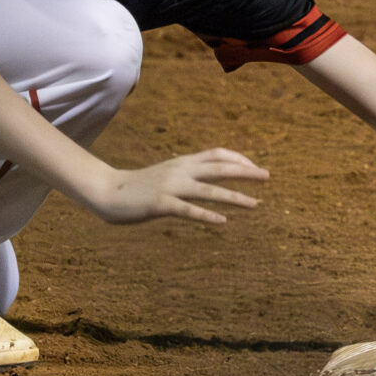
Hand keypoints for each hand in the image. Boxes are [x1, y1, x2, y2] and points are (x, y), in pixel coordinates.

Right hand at [82, 148, 270, 224]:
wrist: (107, 191)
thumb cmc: (139, 186)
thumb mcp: (167, 174)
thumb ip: (187, 173)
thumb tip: (209, 177)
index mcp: (182, 162)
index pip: (217, 154)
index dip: (238, 159)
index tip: (255, 167)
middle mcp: (180, 171)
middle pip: (219, 168)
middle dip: (246, 172)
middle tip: (268, 177)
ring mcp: (170, 187)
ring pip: (208, 191)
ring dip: (234, 197)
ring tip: (255, 204)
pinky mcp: (160, 204)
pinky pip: (187, 210)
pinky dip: (206, 215)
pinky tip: (222, 221)